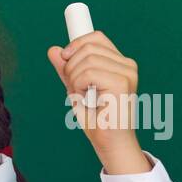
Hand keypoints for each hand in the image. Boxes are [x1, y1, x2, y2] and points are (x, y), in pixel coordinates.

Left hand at [47, 30, 150, 172]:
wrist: (110, 144)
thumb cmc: (98, 120)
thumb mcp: (77, 89)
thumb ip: (67, 69)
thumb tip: (53, 50)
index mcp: (121, 63)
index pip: (96, 37)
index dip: (76, 44)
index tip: (65, 59)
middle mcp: (127, 65)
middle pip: (88, 46)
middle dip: (71, 66)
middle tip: (76, 88)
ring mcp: (127, 73)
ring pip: (86, 59)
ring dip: (74, 80)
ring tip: (83, 97)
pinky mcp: (121, 83)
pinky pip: (87, 73)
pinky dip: (79, 87)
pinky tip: (88, 100)